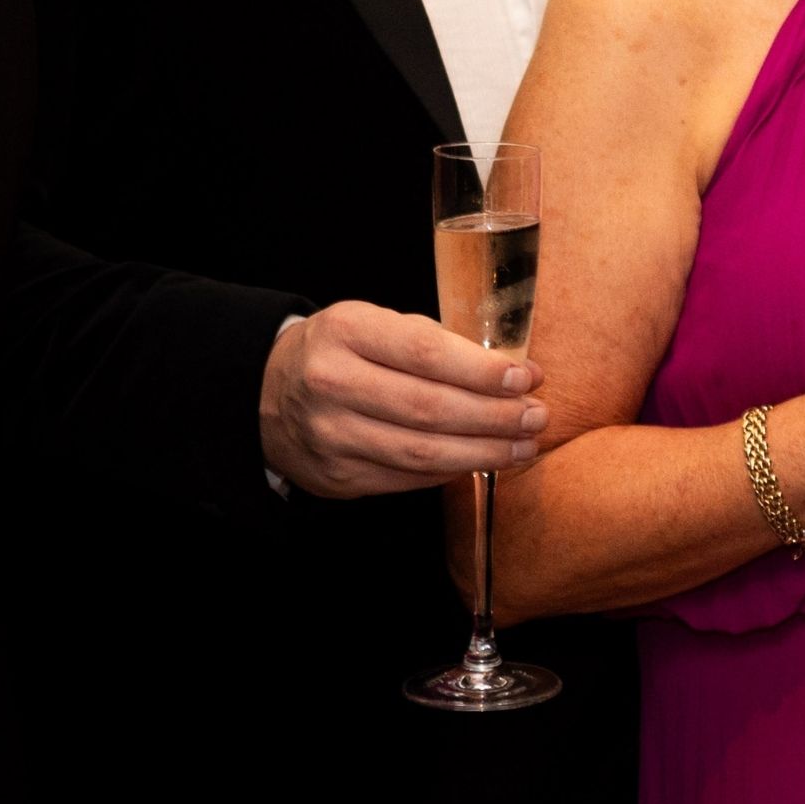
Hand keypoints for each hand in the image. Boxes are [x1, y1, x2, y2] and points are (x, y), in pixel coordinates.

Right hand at [259, 302, 544, 496]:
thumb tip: (512, 372)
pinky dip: (452, 471)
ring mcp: (331, 436)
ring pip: (422, 453)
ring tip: (524, 446)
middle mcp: (331, 384)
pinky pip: (408, 479)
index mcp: (346, 332)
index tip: (528, 378)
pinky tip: (482, 460)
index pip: (425, 353)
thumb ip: (434, 343)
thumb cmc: (341, 351)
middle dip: (495, 417)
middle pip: (429, 409)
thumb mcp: (376, 324)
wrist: (267, 393)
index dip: (483, 371)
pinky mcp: (337, 476)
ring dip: (484, 453)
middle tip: (536, 417)